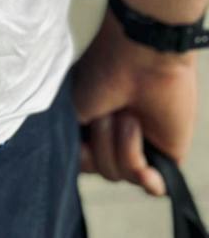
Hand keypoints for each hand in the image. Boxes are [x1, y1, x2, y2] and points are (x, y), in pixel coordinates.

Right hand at [71, 6, 198, 197]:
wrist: (142, 56)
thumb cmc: (103, 70)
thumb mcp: (73, 107)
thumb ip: (76, 143)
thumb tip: (84, 166)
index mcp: (92, 119)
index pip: (82, 157)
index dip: (81, 154)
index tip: (82, 136)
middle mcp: (116, 133)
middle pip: (99, 169)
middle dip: (101, 144)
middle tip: (108, 112)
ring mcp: (142, 144)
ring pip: (121, 175)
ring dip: (121, 146)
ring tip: (129, 116)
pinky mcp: (167, 153)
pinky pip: (151, 185)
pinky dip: (146, 179)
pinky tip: (146, 169)